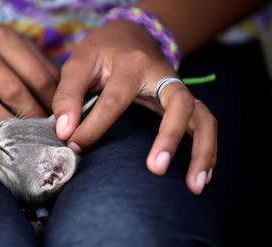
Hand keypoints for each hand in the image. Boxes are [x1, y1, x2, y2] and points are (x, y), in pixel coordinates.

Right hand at [0, 8, 58, 127]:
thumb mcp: (5, 39)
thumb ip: (33, 61)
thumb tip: (60, 95)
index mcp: (1, 37)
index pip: (37, 75)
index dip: (52, 102)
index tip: (60, 119)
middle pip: (14, 92)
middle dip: (33, 119)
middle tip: (44, 136)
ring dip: (7, 129)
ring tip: (22, 142)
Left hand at [52, 19, 216, 194]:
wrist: (129, 35)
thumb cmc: (101, 53)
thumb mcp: (78, 65)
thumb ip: (68, 96)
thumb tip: (64, 132)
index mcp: (132, 63)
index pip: (114, 101)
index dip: (92, 128)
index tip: (74, 147)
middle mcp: (163, 76)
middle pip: (179, 104)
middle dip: (169, 137)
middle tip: (155, 169)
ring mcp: (178, 89)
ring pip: (203, 117)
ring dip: (203, 151)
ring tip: (194, 186)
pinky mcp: (184, 102)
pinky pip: (205, 124)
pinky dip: (207, 151)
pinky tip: (201, 178)